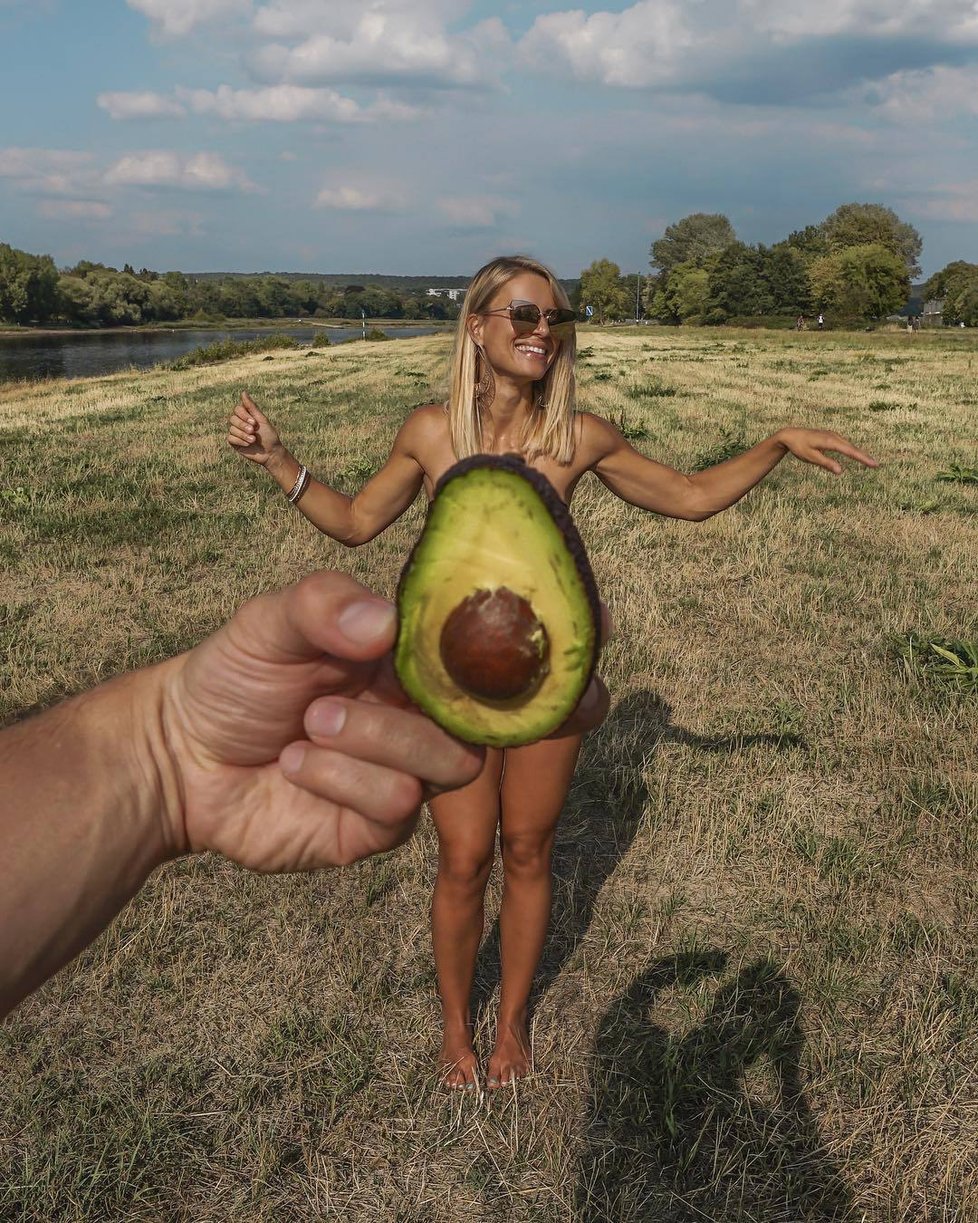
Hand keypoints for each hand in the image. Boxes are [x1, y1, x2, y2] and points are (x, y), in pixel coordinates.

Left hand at [159, 571, 485, 871]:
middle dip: (399, 717)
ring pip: (447, 767)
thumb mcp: (268, 622)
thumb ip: (322, 604)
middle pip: (471, 723)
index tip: (406, 655)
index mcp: (404, 664)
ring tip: (305, 734)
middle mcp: (414, 719)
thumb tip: (384, 623)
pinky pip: (398, 808)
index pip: (469, 663)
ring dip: (369, 746)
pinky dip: (343, 782)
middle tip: (319, 711)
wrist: (178, 755)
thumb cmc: (232, 679)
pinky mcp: (375, 827)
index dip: (458, 660)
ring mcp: (399, 773)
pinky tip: (295, 767)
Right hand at [227, 390, 282, 464]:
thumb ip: (251, 407)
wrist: (271, 452)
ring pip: (232, 429)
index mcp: (247, 415)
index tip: (255, 422)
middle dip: (243, 425)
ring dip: (243, 435)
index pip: (237, 409)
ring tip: (253, 440)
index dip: (244, 415)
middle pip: (232, 418)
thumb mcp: (262, 420)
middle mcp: (240, 422)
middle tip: (253, 431)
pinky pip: (230, 438)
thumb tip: (243, 392)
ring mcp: (236, 432)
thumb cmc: (269, 435)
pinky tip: (248, 444)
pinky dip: (240, 440)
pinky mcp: (234, 442)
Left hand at [775, 428, 878, 474]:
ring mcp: (833, 435)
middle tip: (876, 465)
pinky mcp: (831, 436)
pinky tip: (856, 455)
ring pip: (849, 445)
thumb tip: (841, 471)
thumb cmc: (799, 447)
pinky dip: (851, 450)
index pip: (850, 451)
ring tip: (869, 462)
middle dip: (864, 456)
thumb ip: (826, 463)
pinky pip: (844, 444)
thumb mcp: (811, 457)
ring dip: (859, 453)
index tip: (873, 464)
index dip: (862, 458)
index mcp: (830, 441)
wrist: (790, 435)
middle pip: (852, 448)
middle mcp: (834, 436)